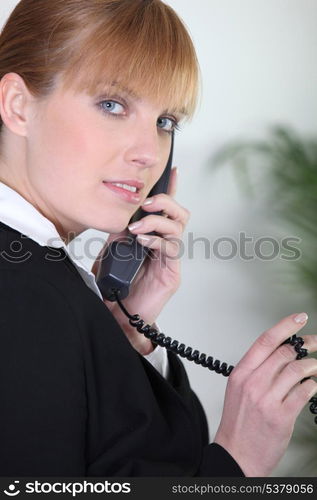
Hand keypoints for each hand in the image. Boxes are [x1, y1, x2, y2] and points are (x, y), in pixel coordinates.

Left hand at [92, 167, 189, 354]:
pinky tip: (142, 242)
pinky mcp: (172, 273)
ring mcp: (170, 259)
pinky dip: (156, 241)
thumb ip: (121, 233)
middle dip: (165, 203)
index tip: (173, 172)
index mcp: (154, 237)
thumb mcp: (114, 250)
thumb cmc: (119, 284)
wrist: (120, 314)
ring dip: (157, 222)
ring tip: (137, 227)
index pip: (166, 211)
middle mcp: (165, 246)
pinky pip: (171, 249)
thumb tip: (123, 216)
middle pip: (180, 215)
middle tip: (147, 204)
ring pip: (178, 228)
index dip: (171, 190)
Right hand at [214, 312, 316, 476]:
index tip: (300, 317)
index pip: (265, 340)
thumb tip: (282, 353)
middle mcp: (253, 383)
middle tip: (315, 344)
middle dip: (306, 345)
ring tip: (316, 367)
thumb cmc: (238, 423)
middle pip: (285, 352)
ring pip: (298, 370)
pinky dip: (312, 386)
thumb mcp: (239, 389)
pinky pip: (304, 392)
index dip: (285, 325)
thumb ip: (257, 369)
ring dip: (312, 366)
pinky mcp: (281, 416)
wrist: (235, 455)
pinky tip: (311, 387)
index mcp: (241, 373)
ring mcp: (267, 400)